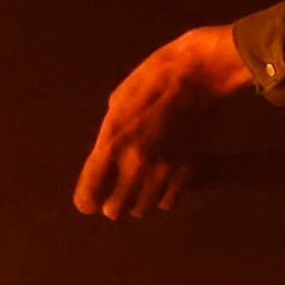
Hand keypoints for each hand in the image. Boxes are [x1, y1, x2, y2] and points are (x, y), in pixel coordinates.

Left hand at [76, 24, 254, 218]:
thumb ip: (110, 133)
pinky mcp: (187, 169)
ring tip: (139, 188)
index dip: (87, 200)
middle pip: (114, 210)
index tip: (91, 198)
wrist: (197, 74)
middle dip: (112, 203)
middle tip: (116, 193)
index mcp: (111, 143)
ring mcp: (163, 169)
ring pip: (142, 209)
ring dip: (137, 202)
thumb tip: (107, 151)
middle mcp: (134, 163)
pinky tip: (161, 182)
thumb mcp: (118, 102)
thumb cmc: (153, 79)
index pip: (88, 195)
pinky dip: (162, 197)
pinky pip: (168, 201)